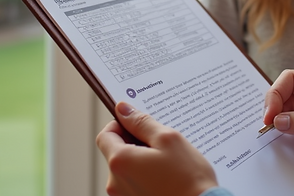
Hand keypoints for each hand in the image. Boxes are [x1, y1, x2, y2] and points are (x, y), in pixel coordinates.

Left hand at [96, 101, 217, 195]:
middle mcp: (115, 183)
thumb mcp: (167, 139)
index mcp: (120, 162)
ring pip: (127, 168)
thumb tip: (123, 109)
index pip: (105, 135)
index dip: (121, 125)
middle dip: (135, 144)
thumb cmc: (188, 178)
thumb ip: (142, 122)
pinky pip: (135, 183)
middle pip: (116, 153)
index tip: (138, 125)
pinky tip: (166, 177)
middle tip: (161, 146)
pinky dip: (147, 176)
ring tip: (168, 164)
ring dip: (142, 161)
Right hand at [264, 70, 293, 185]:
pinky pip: (292, 130)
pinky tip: (281, 141)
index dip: (276, 93)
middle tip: (267, 125)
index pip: (292, 80)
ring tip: (271, 134)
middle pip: (285, 96)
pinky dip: (284, 135)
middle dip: (274, 109)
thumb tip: (278, 120)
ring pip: (286, 114)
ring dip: (278, 123)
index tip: (270, 113)